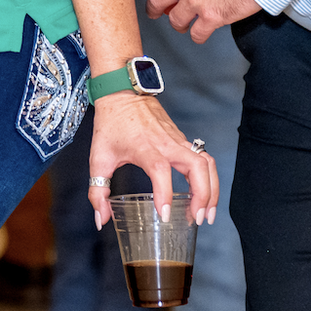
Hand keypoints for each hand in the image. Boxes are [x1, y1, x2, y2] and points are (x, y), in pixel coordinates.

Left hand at [86, 88, 219, 226]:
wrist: (122, 91)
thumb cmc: (111, 123)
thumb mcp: (98, 158)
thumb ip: (97, 192)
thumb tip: (101, 219)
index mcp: (144, 146)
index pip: (160, 170)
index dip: (164, 193)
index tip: (165, 214)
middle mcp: (166, 143)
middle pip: (197, 166)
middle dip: (202, 195)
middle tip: (197, 218)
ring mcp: (178, 139)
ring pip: (206, 163)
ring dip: (212, 189)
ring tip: (207, 213)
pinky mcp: (183, 139)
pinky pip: (203, 159)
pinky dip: (209, 178)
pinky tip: (205, 195)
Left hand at [138, 0, 259, 44]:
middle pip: (155, 1)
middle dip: (154, 9)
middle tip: (156, 11)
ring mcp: (194, 2)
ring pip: (174, 20)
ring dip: (178, 23)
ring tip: (183, 23)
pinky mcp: (210, 18)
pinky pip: (196, 34)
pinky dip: (198, 35)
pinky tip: (202, 32)